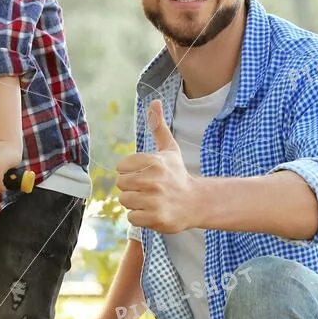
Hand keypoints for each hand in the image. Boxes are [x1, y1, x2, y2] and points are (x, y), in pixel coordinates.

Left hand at [115, 100, 196, 232]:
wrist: (196, 202)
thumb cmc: (178, 174)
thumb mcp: (169, 149)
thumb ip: (158, 126)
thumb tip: (154, 100)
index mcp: (154, 162)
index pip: (121, 166)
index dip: (130, 171)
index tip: (144, 174)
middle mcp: (154, 180)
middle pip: (121, 184)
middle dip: (131, 187)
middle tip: (148, 188)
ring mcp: (155, 200)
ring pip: (125, 200)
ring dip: (135, 202)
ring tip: (150, 199)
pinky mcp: (155, 218)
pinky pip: (131, 217)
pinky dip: (139, 217)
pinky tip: (152, 211)